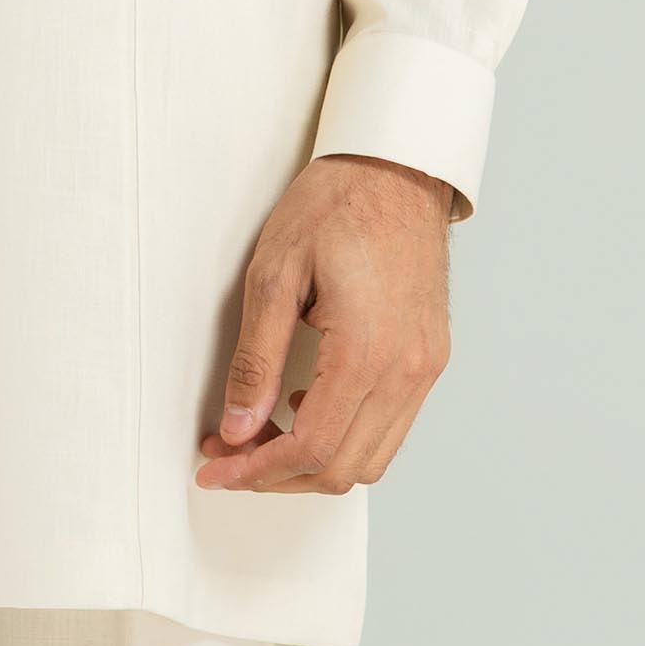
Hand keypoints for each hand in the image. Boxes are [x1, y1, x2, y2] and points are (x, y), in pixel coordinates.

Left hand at [194, 154, 455, 496]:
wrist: (397, 168)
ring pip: (371, 458)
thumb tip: (237, 429)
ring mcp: (425, 368)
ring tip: (261, 434)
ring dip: (312, 463)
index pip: (311, 449)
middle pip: (342, 469)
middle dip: (277, 477)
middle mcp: (407, 370)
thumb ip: (257, 361)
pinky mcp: (430, 360)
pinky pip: (390, 428)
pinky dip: (345, 437)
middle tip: (227, 455)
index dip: (255, 472)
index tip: (214, 468)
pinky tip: (305, 407)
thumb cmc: (335, 207)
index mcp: (368, 351)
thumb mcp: (274, 275)